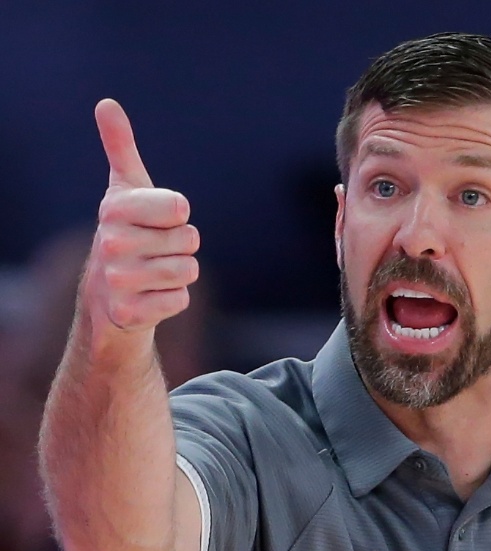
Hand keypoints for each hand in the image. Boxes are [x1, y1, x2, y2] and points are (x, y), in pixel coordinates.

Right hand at [83, 99, 199, 335]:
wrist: (107, 293)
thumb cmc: (128, 232)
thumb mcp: (126, 189)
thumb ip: (120, 147)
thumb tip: (106, 103)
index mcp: (115, 209)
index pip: (180, 206)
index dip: (177, 215)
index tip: (156, 219)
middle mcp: (111, 244)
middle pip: (190, 240)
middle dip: (182, 246)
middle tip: (155, 250)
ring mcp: (118, 281)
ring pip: (189, 270)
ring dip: (180, 273)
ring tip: (153, 272)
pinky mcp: (130, 313)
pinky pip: (182, 299)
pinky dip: (174, 299)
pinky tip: (151, 296)